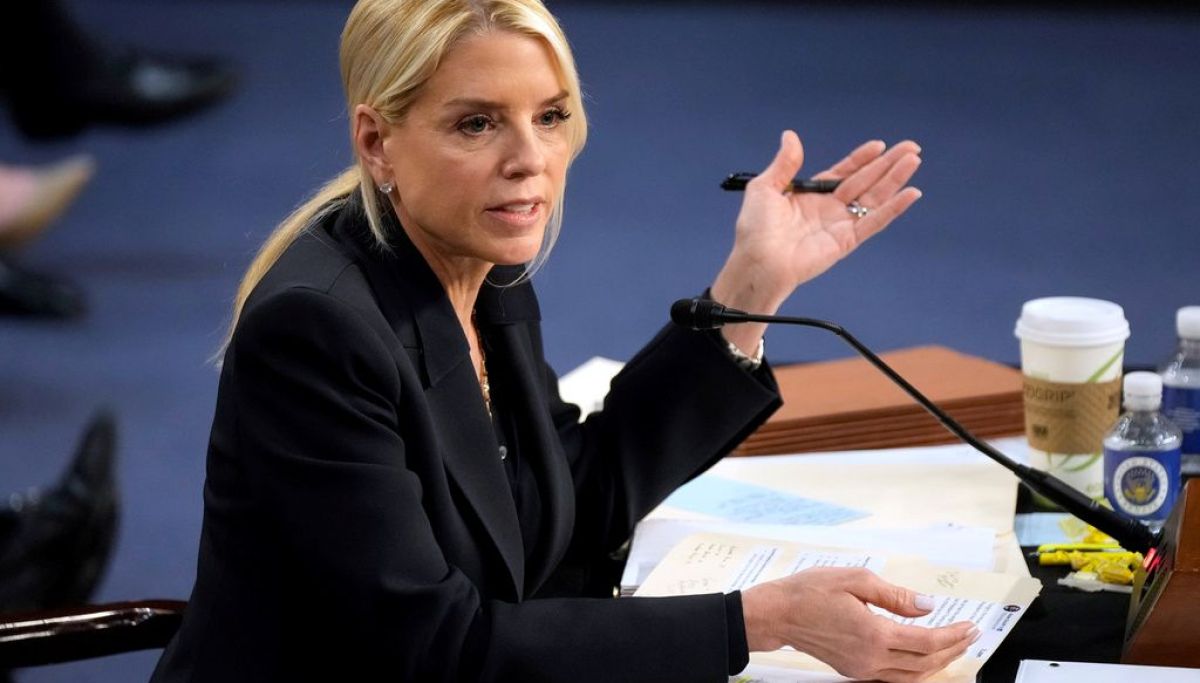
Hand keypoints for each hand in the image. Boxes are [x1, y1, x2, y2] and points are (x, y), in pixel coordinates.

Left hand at [710, 131, 921, 354]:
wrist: (758, 261)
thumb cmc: (755, 230)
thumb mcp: (765, 188)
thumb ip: (784, 163)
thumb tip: (791, 136)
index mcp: (811, 195)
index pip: (844, 172)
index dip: (862, 158)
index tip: (879, 145)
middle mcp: (829, 209)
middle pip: (866, 181)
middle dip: (888, 164)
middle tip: (911, 148)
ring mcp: (839, 225)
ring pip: (875, 198)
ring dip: (895, 179)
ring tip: (914, 161)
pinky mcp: (846, 241)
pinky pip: (874, 222)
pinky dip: (893, 209)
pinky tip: (911, 193)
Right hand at [741, 568, 976, 682]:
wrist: (776, 614)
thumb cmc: (809, 592)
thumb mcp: (855, 579)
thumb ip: (895, 595)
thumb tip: (926, 606)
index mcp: (874, 634)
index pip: (927, 642)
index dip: (953, 635)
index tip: (969, 625)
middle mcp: (870, 658)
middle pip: (924, 663)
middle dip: (952, 650)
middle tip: (969, 636)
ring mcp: (861, 668)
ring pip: (911, 676)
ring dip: (937, 664)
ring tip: (954, 649)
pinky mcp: (852, 670)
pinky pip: (893, 678)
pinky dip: (915, 671)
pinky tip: (921, 660)